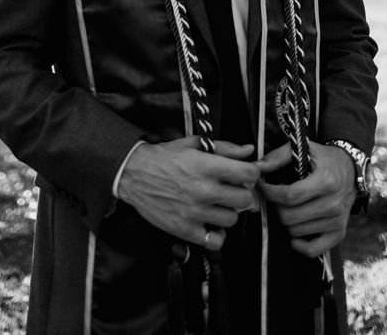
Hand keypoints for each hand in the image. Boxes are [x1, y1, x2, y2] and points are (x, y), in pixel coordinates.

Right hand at [117, 136, 259, 250]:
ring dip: (228, 211)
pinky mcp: (186, 230)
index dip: (251, 173)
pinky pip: (216, 241)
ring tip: (216, 204)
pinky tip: (210, 222)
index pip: (249, 173)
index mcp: (207, 166)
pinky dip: (217, 234)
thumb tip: (248, 150)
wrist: (135, 174)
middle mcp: (204, 190)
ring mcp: (195, 212)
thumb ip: (224, 147)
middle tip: (230, 190)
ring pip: (232, 219)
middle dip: (241, 193)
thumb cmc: (164, 158)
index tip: (245, 174)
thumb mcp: (193, 145)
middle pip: (245, 199)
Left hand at [258, 141, 355, 258]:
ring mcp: (337, 221)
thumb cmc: (323, 159)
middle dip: (276, 207)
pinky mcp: (339, 233)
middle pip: (290, 216)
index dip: (270, 193)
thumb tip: (256, 168)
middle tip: (275, 198)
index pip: (290, 196)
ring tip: (288, 208)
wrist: (350, 169)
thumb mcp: (304, 149)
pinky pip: (314, 250)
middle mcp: (333, 203)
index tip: (262, 187)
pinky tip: (294, 233)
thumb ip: (278, 157)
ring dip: (286, 221)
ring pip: (296, 231)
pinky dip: (300, 244)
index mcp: (325, 181)